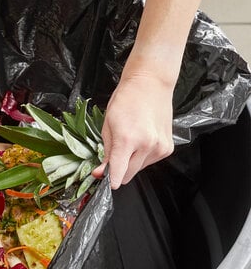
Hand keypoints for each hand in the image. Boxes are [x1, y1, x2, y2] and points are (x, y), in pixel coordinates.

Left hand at [91, 71, 174, 188]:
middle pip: (128, 175)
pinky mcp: (167, 149)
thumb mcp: (107, 126)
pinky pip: (149, 163)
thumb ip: (106, 153)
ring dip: (131, 162)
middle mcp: (146, 145)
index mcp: (127, 139)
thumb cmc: (126, 101)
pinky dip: (142, 156)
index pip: (118, 172)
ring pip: (138, 170)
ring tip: (131, 140)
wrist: (150, 84)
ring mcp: (159, 148)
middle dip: (119, 170)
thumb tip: (101, 173)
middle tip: (115, 153)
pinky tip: (141, 140)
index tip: (106, 184)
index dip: (110, 180)